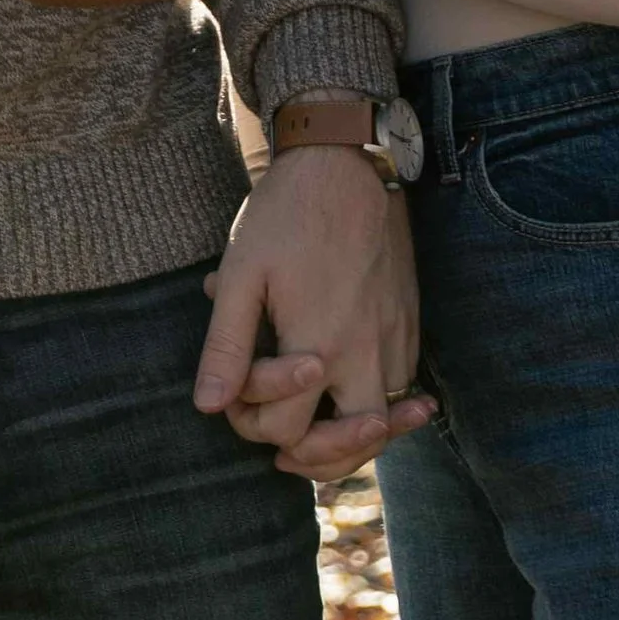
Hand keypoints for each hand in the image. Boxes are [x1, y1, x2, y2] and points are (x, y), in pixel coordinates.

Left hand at [194, 137, 429, 481]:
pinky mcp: (409, 324)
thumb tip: (208, 405)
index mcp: (317, 343)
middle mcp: (365, 352)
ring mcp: (394, 340)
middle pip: (350, 446)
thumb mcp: (241, 274)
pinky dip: (384, 409)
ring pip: (384, 425)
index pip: (285, 428)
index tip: (235, 390)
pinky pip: (402, 389)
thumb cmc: (285, 215)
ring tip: (316, 439)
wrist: (343, 163)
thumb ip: (227, 345)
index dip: (251, 422)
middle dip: (311, 456)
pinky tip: (365, 407)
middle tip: (283, 452)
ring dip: (350, 441)